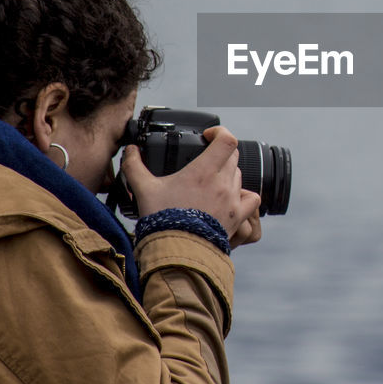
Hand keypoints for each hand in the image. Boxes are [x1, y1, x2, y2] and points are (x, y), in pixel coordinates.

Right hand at [121, 126, 262, 244]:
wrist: (176, 251)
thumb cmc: (162, 220)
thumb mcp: (144, 190)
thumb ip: (134, 167)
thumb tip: (130, 151)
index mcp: (203, 171)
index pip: (227, 140)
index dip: (220, 132)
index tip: (209, 136)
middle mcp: (222, 183)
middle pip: (232, 156)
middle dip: (220, 153)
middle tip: (205, 159)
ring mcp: (232, 200)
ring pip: (239, 175)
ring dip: (228, 173)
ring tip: (211, 181)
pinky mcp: (238, 217)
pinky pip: (252, 199)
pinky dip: (245, 195)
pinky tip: (232, 197)